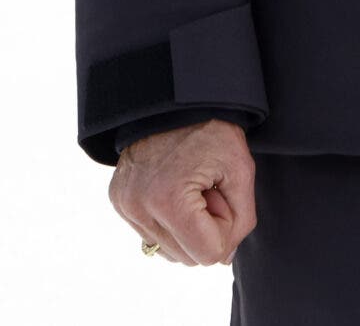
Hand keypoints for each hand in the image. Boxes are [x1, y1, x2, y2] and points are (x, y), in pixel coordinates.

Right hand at [110, 118, 256, 265]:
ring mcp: (124, 205)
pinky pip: (151, 235)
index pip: (207, 254)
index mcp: (167, 200)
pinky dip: (169, 222)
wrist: (176, 101)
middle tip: (208, 190)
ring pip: (168, 251)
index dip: (225, 229)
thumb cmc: (212, 129)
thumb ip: (241, 220)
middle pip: (186, 257)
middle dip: (205, 229)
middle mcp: (138, 207)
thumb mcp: (240, 170)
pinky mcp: (118, 202)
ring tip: (191, 189)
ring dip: (187, 228)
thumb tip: (223, 257)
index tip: (221, 195)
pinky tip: (176, 191)